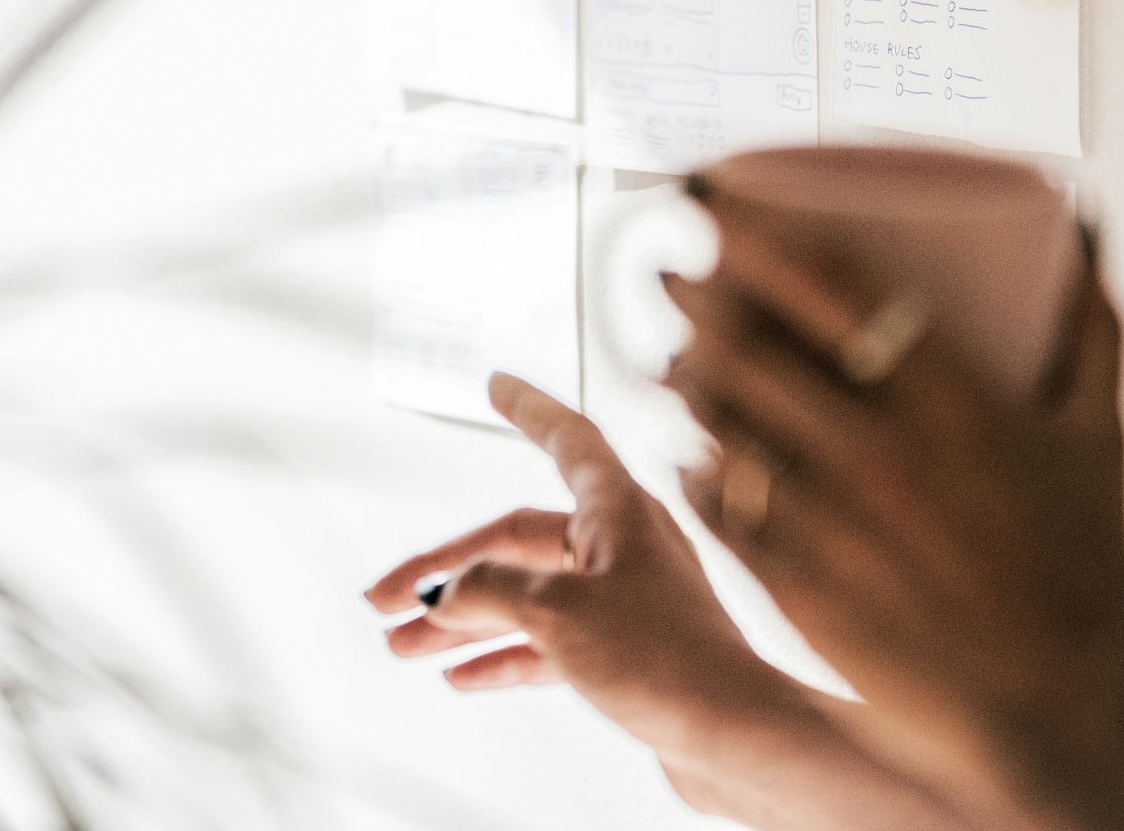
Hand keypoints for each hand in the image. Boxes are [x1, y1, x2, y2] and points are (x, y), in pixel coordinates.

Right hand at [364, 376, 969, 830]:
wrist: (737, 741)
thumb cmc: (669, 662)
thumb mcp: (559, 616)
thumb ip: (492, 594)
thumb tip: (446, 591)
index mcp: (619, 511)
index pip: (565, 438)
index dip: (527, 407)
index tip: (496, 382)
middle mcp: (622, 547)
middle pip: (516, 541)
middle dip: (447, 571)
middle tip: (386, 599)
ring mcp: (624, 602)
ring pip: (525, 598)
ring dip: (463, 623)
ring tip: (404, 647)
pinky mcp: (626, 655)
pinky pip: (548, 644)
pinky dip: (503, 657)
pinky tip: (462, 676)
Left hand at [662, 216, 1123, 830]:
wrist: (1066, 716)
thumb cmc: (1088, 570)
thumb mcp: (1105, 440)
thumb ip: (1094, 327)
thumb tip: (1083, 228)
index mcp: (953, 404)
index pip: (829, 288)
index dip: (756, 237)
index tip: (714, 204)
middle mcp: (880, 455)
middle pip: (751, 348)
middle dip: (694, 298)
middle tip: (666, 270)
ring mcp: (832, 524)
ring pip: (721, 424)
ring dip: (683, 378)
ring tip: (669, 356)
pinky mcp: (799, 589)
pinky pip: (722, 507)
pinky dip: (697, 468)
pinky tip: (688, 448)